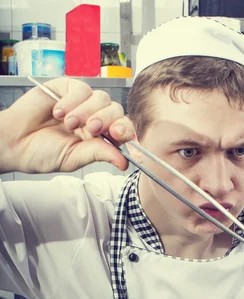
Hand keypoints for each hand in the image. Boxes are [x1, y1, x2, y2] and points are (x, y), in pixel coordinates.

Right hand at [1, 77, 134, 173]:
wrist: (15, 142)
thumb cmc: (42, 152)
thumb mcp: (75, 158)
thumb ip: (99, 154)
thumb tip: (124, 162)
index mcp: (99, 137)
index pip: (122, 128)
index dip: (125, 129)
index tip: (118, 134)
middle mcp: (93, 117)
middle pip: (115, 110)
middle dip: (107, 119)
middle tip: (91, 129)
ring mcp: (81, 102)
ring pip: (100, 98)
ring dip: (86, 111)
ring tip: (68, 124)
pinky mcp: (66, 88)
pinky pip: (81, 88)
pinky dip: (72, 100)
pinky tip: (58, 112)